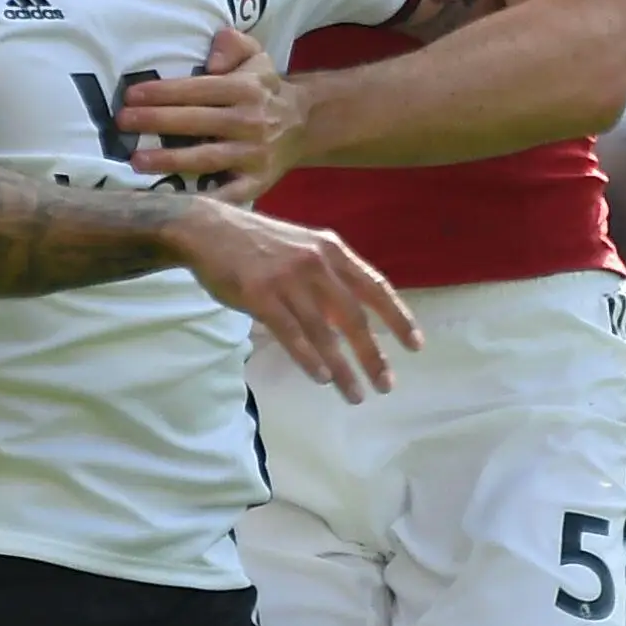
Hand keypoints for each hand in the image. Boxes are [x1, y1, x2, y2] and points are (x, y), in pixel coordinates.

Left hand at [119, 29, 308, 203]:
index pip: (198, 89)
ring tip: (136, 161)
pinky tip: (172, 200)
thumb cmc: (264, 88)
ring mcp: (253, 155)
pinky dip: (202, 199)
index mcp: (246, 89)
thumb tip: (211, 62)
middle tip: (122, 123)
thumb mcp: (255, 54)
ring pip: (206, 158)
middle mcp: (250, 121)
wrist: (304, 123)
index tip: (130, 96)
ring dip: (169, 160)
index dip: (163, 92)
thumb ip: (232, 44)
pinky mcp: (257, 183)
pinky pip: (226, 194)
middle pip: (197, 122)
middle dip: (156, 121)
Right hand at [166, 202, 421, 403]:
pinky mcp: (260, 296)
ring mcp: (288, 279)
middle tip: (386, 385)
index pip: (375, 286)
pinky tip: (322, 378)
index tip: (416, 345)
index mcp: (332, 250)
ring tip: (354, 395)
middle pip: (354, 317)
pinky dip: (309, 359)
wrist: (210, 229)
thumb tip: (354, 320)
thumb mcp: (304, 248)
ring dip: (343, 369)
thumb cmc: (260, 244)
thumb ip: (330, 278)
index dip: (398, 317)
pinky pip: (292, 334)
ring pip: (324, 333)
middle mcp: (317, 263)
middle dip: (372, 355)